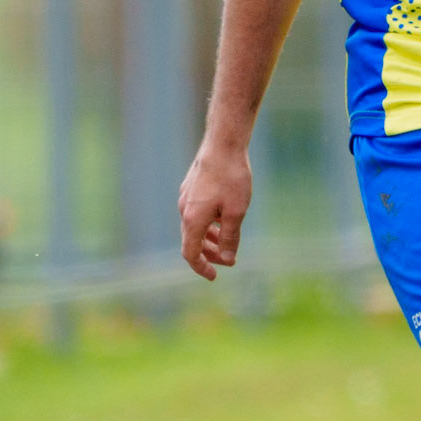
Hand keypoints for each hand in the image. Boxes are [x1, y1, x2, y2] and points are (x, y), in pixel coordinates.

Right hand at [178, 140, 251, 279]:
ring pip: (194, 226)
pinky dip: (207, 224)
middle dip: (208, 254)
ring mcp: (186, 197)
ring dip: (209, 239)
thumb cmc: (232, 178)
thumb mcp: (236, 212)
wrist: (224, 144)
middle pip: (191, 241)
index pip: (190, 254)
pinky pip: (196, 213)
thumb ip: (230, 238)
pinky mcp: (192, 187)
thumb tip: (228, 259)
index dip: (201, 268)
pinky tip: (222, 220)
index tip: (214, 276)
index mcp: (192, 219)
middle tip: (228, 261)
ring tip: (227, 243)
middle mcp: (184, 210)